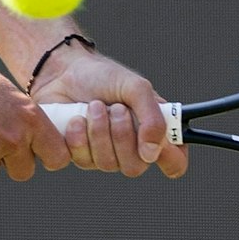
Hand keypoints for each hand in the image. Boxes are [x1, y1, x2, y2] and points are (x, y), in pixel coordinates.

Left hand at [31, 49, 188, 178]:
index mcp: (153, 131)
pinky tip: (76, 119)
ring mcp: (104, 154)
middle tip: (116, 108)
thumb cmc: (103, 77)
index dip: (172, 160)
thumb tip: (152, 152)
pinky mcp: (80, 155)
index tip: (161, 145)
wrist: (64, 72)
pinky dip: (78, 136)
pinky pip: (82, 161)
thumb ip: (153, 118)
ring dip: (99, 131)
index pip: (174, 162)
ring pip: (107, 164)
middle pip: (135, 167)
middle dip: (122, 135)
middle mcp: (131, 147)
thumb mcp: (135, 87)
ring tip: (93, 106)